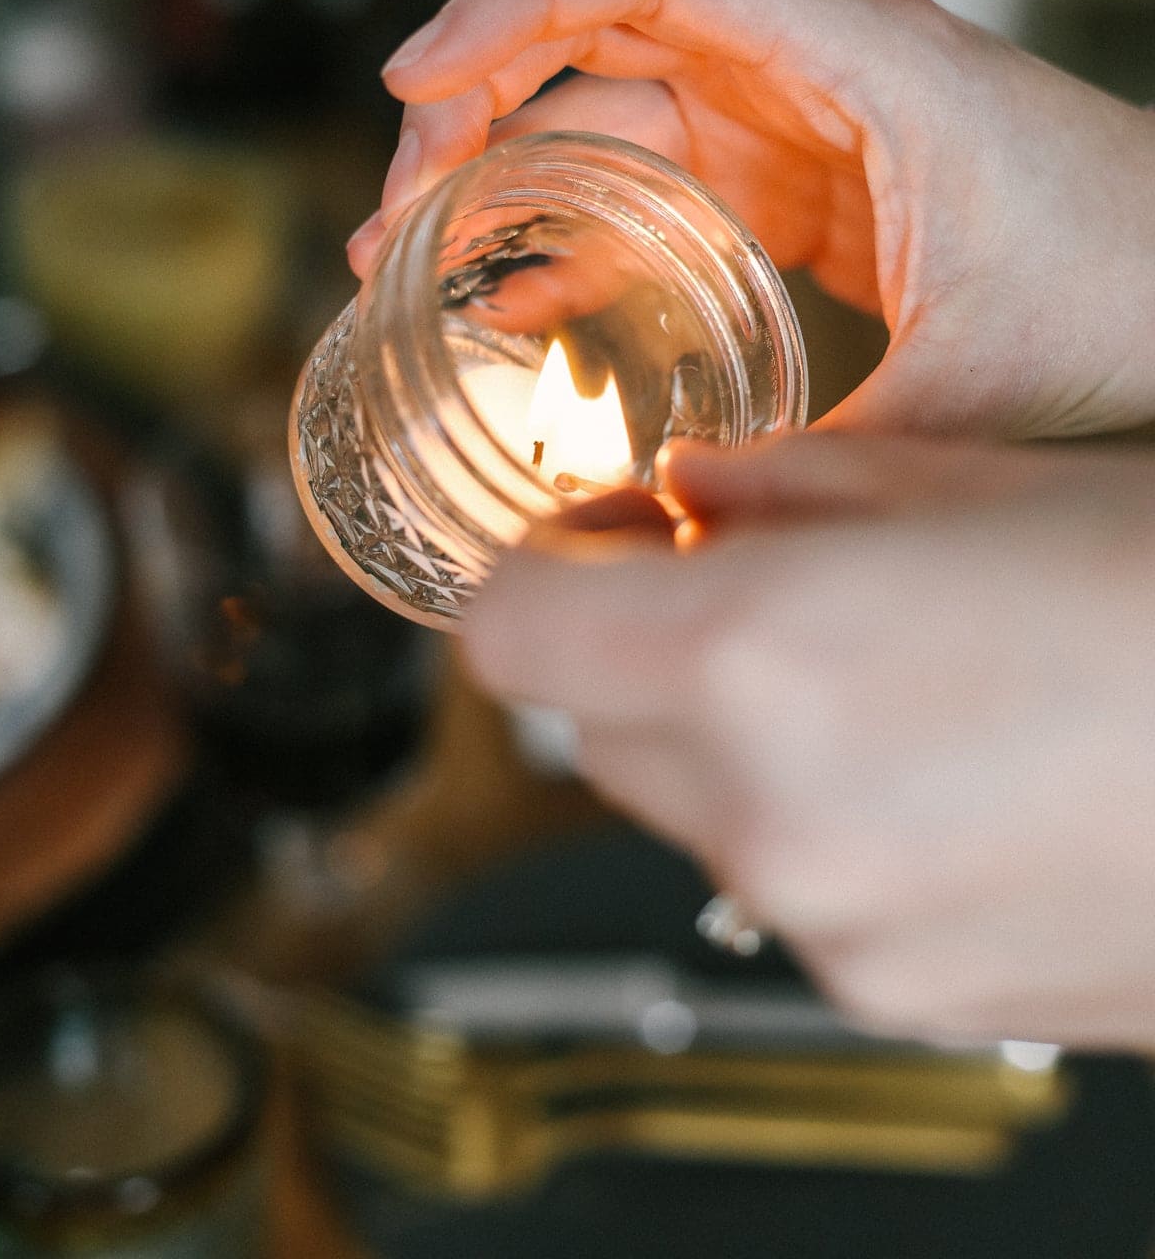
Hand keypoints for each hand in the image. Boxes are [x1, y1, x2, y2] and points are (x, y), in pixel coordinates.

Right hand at [350, 0, 1154, 438]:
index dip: (509, 2)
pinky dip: (579, 229)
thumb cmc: (1134, 296)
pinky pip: (659, 184)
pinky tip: (520, 298)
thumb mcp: (968, 392)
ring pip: (613, 112)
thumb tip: (677, 546)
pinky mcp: (801, 189)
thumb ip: (820, 470)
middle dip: (473, 103)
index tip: (414, 79)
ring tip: (417, 259)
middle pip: (594, 35)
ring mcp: (801, 126)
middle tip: (396, 213)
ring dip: (509, 173)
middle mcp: (811, 70)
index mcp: (852, 58)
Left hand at [463, 434, 1154, 1048]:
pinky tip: (942, 770)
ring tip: (887, 683)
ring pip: (691, 815)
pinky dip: (817, 825)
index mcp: (757, 658)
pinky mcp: (899, 995)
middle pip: (592, 729)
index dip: (539, 576)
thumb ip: (776, 489)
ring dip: (735, 744)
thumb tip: (681, 499)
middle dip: (643, 653)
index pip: (511, 637)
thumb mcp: (961, 478)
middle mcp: (766, 815)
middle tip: (750, 592)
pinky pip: (791, 891)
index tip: (593, 544)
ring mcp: (831, 928)